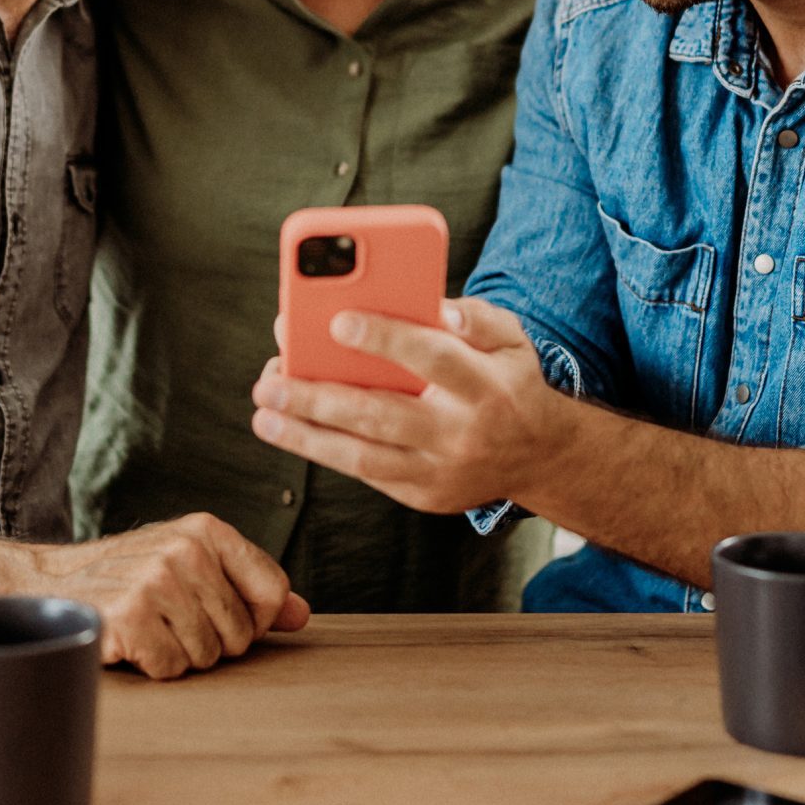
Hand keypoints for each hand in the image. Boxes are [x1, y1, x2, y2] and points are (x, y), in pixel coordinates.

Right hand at [32, 513, 310, 679]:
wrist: (50, 584)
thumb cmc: (131, 578)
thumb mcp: (192, 567)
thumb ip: (248, 587)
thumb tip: (301, 615)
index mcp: (207, 530)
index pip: (272, 590)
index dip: (253, 618)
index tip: (219, 614)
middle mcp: (184, 550)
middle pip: (241, 633)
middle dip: (211, 641)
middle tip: (171, 621)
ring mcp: (155, 581)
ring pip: (208, 654)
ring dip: (180, 654)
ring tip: (151, 628)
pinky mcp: (130, 616)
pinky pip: (172, 668)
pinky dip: (153, 666)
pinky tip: (132, 641)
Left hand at [250, 299, 569, 515]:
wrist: (540, 456)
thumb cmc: (509, 382)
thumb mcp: (512, 339)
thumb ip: (477, 317)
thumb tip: (438, 309)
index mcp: (484, 386)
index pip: (431, 359)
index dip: (385, 339)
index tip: (336, 322)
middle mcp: (461, 432)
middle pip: (383, 415)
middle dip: (320, 398)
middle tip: (271, 380)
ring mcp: (440, 471)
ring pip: (364, 456)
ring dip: (306, 436)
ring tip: (264, 413)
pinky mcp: (424, 495)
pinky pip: (367, 474)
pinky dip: (326, 452)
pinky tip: (290, 431)